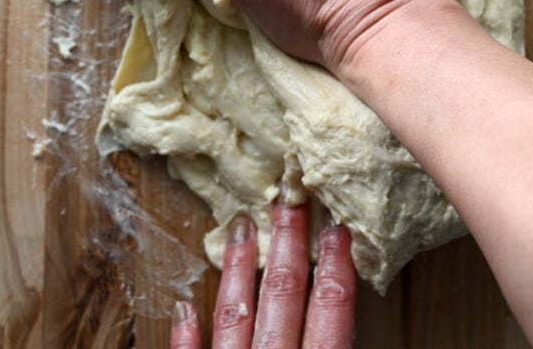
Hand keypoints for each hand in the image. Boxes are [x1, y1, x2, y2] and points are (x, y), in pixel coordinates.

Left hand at [169, 200, 356, 347]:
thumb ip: (340, 345)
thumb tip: (350, 322)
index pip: (329, 308)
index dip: (335, 264)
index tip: (337, 225)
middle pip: (283, 294)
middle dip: (289, 242)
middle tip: (288, 198)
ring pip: (235, 315)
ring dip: (239, 268)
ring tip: (240, 226)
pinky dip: (187, 334)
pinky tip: (183, 307)